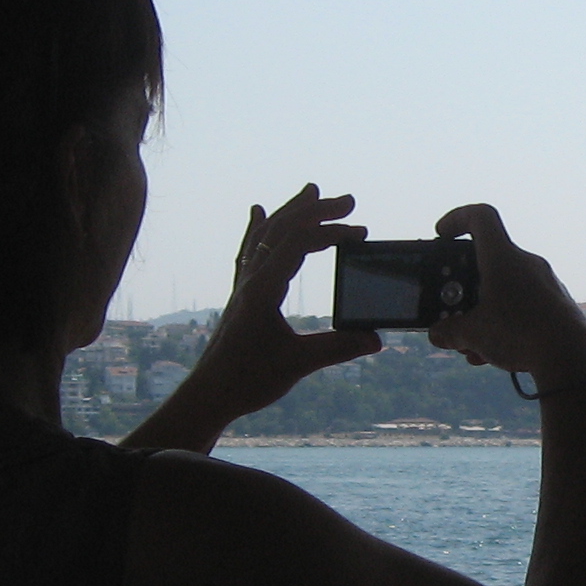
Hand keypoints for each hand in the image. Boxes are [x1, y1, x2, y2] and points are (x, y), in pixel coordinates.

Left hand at [187, 186, 382, 422]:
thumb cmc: (248, 379)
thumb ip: (337, 349)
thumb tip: (376, 338)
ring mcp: (243, 284)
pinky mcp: (240, 293)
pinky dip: (256, 227)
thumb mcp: (297, 365)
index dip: (331, 232)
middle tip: (349, 201)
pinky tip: (257, 211)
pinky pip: (248, 249)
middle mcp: (250, 279)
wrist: (209, 394)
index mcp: (262, 290)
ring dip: (291, 211)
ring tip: (312, 191)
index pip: (297, 243)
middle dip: (316, 210)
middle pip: (282, 229)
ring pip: (265, 234)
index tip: (361, 233)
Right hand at [427, 204, 585, 389]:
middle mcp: (527, 263)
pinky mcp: (557, 305)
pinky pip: (524, 307)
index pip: (480, 217)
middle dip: (465, 285)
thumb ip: (449, 331)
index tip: (443, 235)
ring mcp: (546, 283)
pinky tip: (492, 353)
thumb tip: (439, 334)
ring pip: (506, 289)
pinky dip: (504, 323)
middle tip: (452, 306)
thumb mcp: (472, 334)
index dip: (457, 219)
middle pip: (489, 260)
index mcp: (502, 257)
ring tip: (470, 342)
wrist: (571, 358)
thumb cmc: (520, 335)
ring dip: (484, 311)